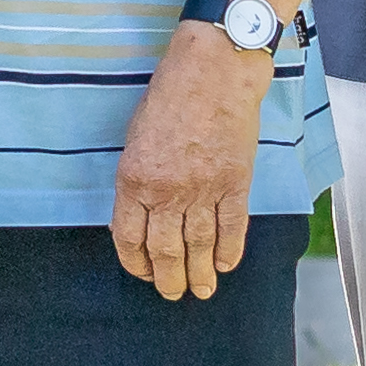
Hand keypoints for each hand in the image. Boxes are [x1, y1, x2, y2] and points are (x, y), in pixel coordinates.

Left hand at [112, 23, 270, 300]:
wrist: (213, 73)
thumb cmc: (169, 97)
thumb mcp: (136, 137)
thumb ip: (138, 178)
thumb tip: (142, 213)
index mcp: (134, 179)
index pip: (129, 237)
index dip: (135, 262)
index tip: (142, 272)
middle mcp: (167, 191)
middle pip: (165, 250)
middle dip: (168, 278)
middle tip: (173, 293)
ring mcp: (204, 190)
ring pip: (199, 247)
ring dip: (198, 274)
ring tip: (201, 291)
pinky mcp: (236, 184)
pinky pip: (232, 229)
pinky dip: (228, 251)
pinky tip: (223, 266)